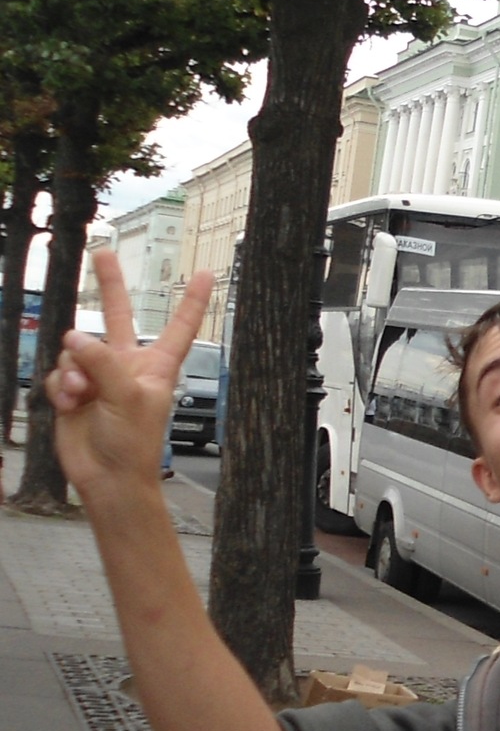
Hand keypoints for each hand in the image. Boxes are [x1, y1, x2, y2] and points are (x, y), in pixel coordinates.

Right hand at [44, 250, 214, 506]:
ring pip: (76, 349)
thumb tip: (76, 336)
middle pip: (119, 316)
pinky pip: (60, 372)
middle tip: (103, 252)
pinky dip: (61, 387)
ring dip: (74, 371)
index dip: (193, 301)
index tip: (209, 274)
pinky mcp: (74, 390)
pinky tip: (69, 404)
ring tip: (83, 395)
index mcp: (156, 367)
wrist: (106, 478)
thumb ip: (103, 361)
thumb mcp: (128, 398)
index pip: (179, 326)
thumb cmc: (132, 446)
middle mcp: (127, 366)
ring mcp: (98, 376)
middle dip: (110, 285)